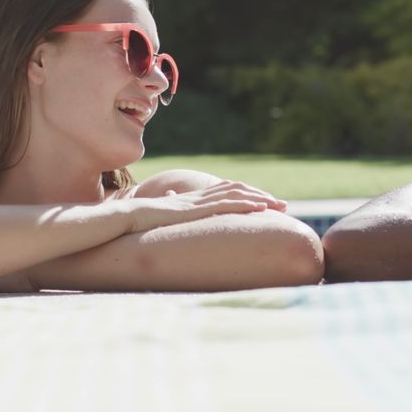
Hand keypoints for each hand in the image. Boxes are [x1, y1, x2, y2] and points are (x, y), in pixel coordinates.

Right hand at [125, 180, 285, 232]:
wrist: (129, 216)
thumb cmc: (142, 220)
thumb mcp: (164, 218)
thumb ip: (172, 210)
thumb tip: (172, 204)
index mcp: (194, 200)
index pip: (227, 193)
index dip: (247, 196)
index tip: (265, 203)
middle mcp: (200, 197)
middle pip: (238, 190)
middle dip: (262, 196)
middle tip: (282, 205)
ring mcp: (199, 202)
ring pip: (237, 195)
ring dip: (260, 199)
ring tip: (279, 206)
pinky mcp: (197, 210)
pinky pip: (227, 204)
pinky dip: (246, 204)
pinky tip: (260, 208)